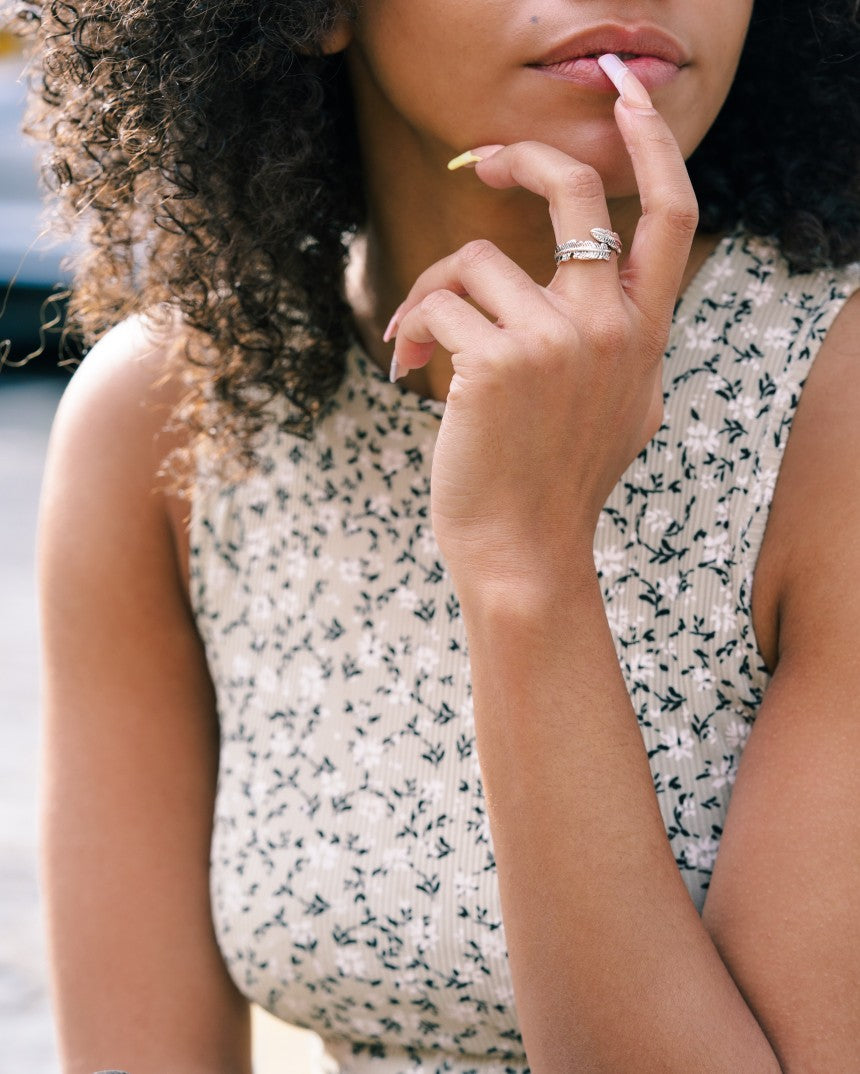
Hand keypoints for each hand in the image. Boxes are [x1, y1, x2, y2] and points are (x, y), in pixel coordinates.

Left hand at [389, 83, 697, 605]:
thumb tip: (588, 294)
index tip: (624, 102)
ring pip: (473, 261)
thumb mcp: (618, 411)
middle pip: (573, 192)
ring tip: (416, 344)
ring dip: (431, 294)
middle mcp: (612, 326)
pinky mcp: (498, 361)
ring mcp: (558, 340)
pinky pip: (437, 305)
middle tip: (484, 162)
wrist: (525, 555)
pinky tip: (405, 369)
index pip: (670, 217)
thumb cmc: (555, 486)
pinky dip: (410, 329)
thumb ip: (618, 346)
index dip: (650, 147)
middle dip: (522, 160)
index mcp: (643, 336)